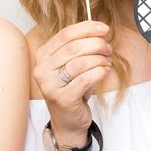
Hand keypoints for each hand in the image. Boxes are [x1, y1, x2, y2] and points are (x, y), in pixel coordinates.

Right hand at [32, 21, 111, 144]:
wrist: (67, 121)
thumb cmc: (71, 89)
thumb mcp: (70, 65)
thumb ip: (79, 48)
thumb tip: (99, 32)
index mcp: (42, 56)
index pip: (65, 34)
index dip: (87, 28)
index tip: (104, 29)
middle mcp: (42, 69)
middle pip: (74, 47)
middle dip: (96, 45)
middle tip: (108, 49)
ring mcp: (50, 85)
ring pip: (81, 62)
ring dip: (100, 60)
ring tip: (106, 62)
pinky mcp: (62, 98)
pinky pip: (86, 79)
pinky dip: (100, 72)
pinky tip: (104, 71)